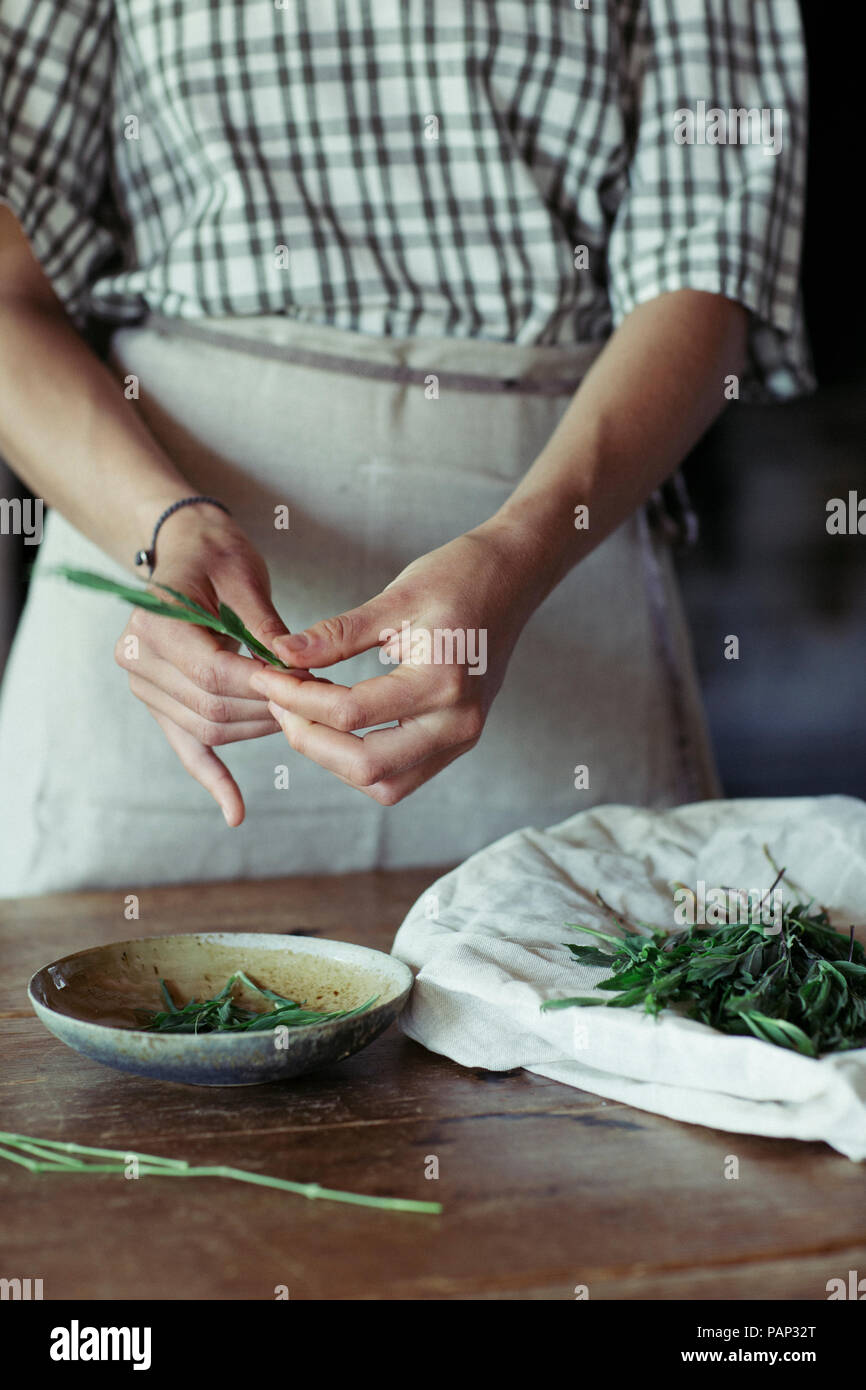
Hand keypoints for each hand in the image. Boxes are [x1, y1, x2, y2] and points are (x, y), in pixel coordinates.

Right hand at [114, 505, 289, 824]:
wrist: (186, 550)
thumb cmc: (217, 554)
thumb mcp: (244, 575)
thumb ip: (265, 625)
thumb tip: (295, 669)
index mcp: (154, 621)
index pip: (213, 672)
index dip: (264, 685)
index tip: (308, 683)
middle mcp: (137, 657)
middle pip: (212, 706)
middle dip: (269, 709)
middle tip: (319, 702)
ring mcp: (144, 686)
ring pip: (209, 729)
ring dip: (259, 729)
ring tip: (303, 719)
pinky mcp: (159, 703)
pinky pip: (187, 747)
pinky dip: (212, 779)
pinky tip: (235, 812)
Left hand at [250, 525, 550, 804]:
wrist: (516, 576)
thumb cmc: (461, 576)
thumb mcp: (396, 597)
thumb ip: (337, 633)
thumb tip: (281, 653)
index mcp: (442, 682)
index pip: (351, 712)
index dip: (297, 697)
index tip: (267, 675)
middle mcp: (458, 722)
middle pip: (367, 766)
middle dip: (310, 740)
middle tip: (278, 703)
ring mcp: (463, 737)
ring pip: (385, 785)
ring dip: (335, 761)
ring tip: (303, 716)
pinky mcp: (459, 739)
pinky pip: (404, 774)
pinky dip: (363, 761)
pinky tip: (336, 725)